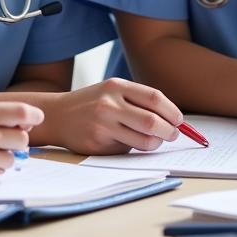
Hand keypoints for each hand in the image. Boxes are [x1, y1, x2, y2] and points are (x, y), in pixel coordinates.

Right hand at [47, 78, 183, 154]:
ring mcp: (102, 125)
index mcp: (116, 86)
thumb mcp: (111, 91)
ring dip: (155, 144)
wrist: (57, 115)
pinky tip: (124, 142)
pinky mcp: (97, 144)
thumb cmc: (92, 103)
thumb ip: (137, 101)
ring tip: (153, 141)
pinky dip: (133, 148)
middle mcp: (109, 104)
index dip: (172, 111)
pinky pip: (127, 150)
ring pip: (144, 141)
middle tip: (172, 135)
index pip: (154, 98)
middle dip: (169, 131)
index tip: (179, 121)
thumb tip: (173, 120)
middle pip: (152, 121)